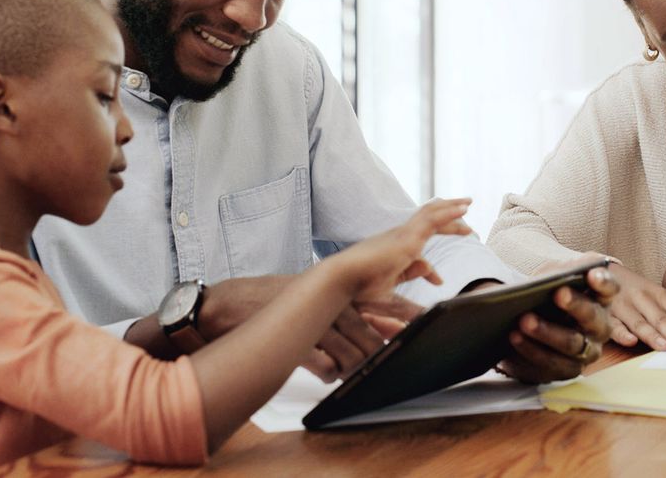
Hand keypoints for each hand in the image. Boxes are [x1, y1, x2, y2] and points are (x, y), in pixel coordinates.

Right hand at [199, 276, 423, 381]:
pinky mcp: (296, 341)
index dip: (409, 312)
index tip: (429, 323)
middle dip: (382, 351)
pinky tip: (327, 373)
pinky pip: (324, 366)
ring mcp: (314, 322)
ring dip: (355, 368)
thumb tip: (396, 323)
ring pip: (352, 354)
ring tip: (351, 371)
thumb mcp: (325, 296)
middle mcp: (333, 303)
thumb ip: (362, 308)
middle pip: (372, 334)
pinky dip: (330, 374)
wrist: (236, 304)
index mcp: (342, 290)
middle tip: (390, 361)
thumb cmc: (285, 301)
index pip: (387, 299)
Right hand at [333, 198, 472, 300]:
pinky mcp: (408, 236)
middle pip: (427, 221)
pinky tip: (464, 209)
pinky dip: (450, 213)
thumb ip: (407, 285)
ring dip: (451, 208)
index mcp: (393, 251)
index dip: (430, 270)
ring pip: (431, 214)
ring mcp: (403, 234)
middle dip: (446, 218)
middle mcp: (398, 237)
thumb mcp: (388, 290)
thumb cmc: (357, 290)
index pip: (417, 254)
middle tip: (464, 217)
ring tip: (468, 204)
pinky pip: (434, 219)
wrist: (342, 281)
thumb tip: (433, 280)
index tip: (439, 282)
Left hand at [496, 266, 617, 383]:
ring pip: (572, 344)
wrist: (533, 325)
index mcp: (600, 298)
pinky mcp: (566, 370)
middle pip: (593, 318)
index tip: (592, 274)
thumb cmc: (549, 296)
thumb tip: (564, 272)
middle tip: (558, 293)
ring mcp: (586, 352)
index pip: (609, 288)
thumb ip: (564, 271)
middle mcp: (599, 327)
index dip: (603, 282)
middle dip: (576, 305)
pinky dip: (531, 349)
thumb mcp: (556, 276)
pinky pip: (551, 363)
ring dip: (548, 332)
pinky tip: (515, 336)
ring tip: (525, 320)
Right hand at [599, 263, 665, 350]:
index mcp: (658, 294)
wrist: (598, 271)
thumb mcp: (658, 298)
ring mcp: (623, 306)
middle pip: (661, 317)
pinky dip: (622, 333)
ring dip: (652, 334)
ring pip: (639, 322)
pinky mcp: (605, 314)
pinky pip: (613, 325)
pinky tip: (630, 341)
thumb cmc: (636, 291)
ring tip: (665, 347)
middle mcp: (642, 298)